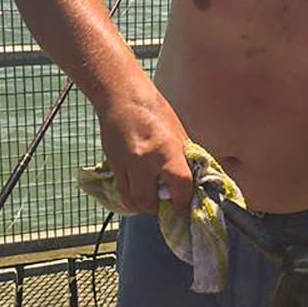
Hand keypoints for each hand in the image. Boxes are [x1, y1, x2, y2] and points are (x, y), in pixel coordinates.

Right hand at [97, 85, 191, 214]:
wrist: (122, 97)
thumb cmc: (154, 111)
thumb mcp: (177, 132)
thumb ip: (184, 156)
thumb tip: (193, 177)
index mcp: (167, 149)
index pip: (180, 185)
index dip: (183, 200)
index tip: (184, 205)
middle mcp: (145, 160)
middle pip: (150, 202)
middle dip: (160, 209)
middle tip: (166, 205)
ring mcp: (126, 164)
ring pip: (132, 201)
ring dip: (143, 207)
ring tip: (152, 201)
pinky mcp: (113, 164)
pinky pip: (122, 191)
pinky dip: (131, 198)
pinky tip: (139, 193)